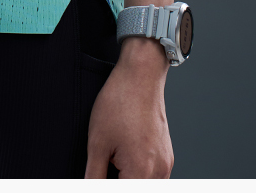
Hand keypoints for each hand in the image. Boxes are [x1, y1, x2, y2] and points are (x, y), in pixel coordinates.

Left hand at [84, 40, 173, 177]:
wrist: (141, 74)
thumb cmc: (120, 102)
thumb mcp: (97, 142)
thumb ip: (94, 176)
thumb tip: (89, 188)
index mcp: (142, 172)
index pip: (123, 192)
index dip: (105, 183)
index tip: (99, 173)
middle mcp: (159, 171)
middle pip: (136, 188)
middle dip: (118, 178)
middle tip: (104, 163)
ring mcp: (165, 163)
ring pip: (145, 183)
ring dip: (128, 177)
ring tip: (113, 158)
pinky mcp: (166, 154)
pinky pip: (152, 175)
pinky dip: (138, 171)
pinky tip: (124, 154)